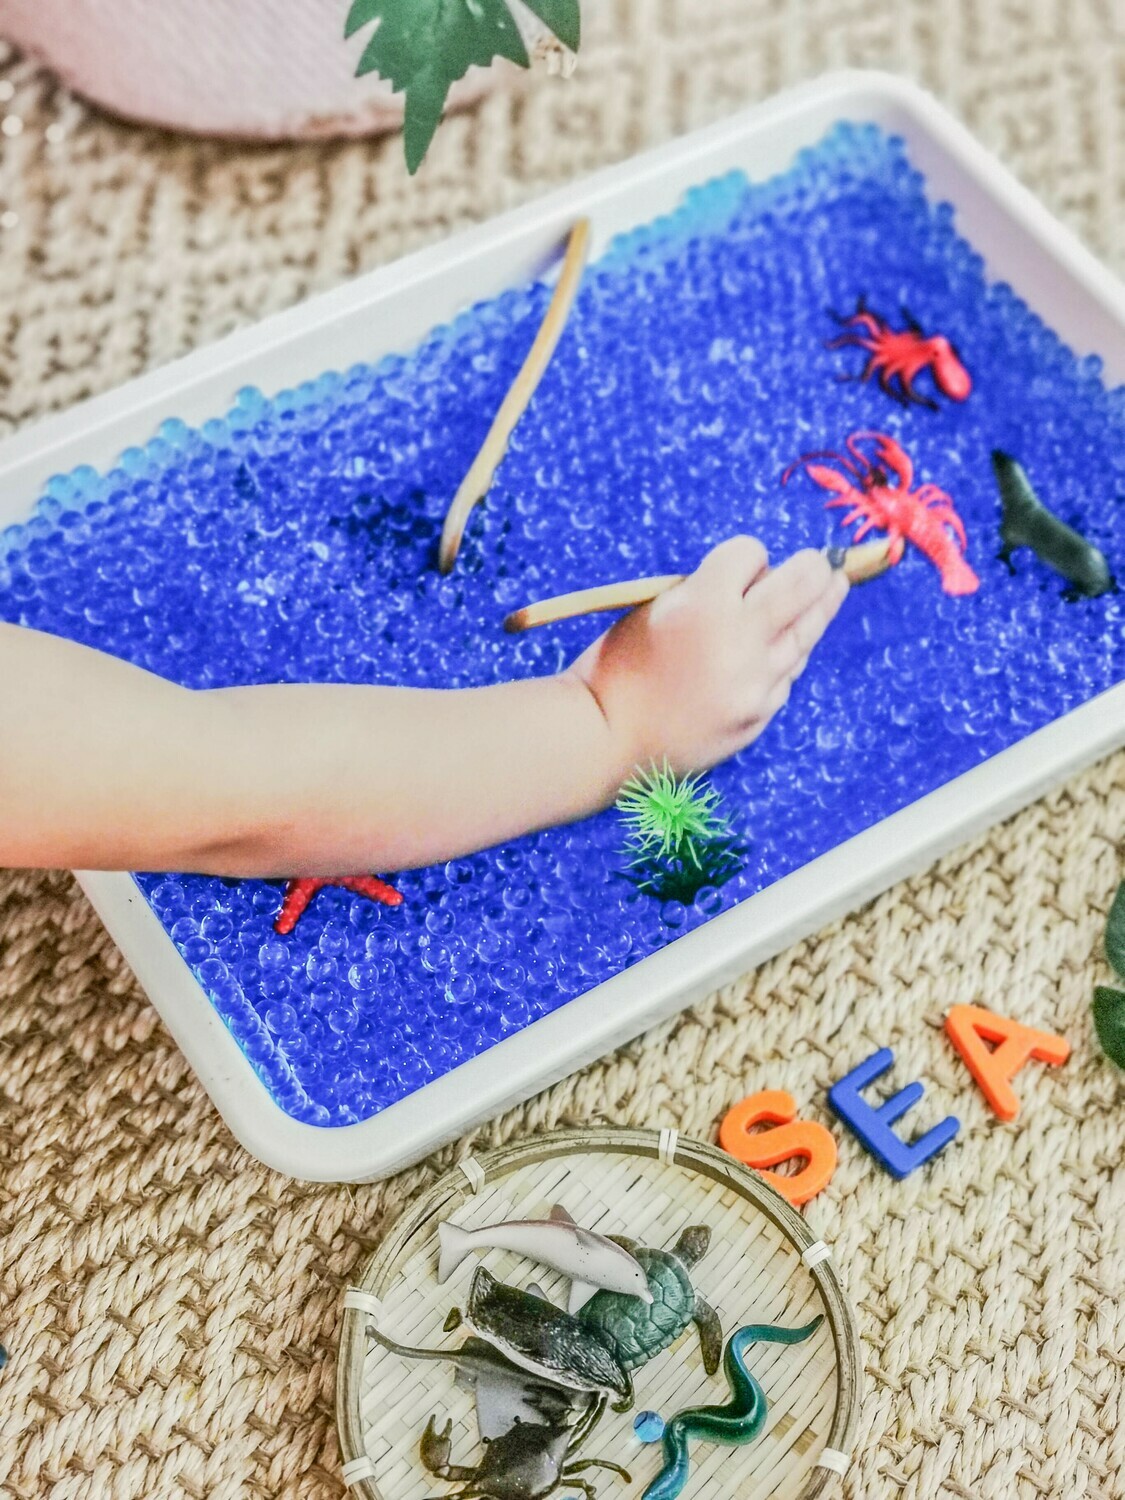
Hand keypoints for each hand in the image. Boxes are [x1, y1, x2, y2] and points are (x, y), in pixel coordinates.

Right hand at [566, 536, 847, 779]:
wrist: (608, 739)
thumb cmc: (617, 669)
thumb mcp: (653, 609)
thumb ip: (705, 592)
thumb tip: (760, 581)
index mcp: (703, 603)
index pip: (750, 553)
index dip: (744, 556)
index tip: (737, 565)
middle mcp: (739, 639)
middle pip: (800, 585)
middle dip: (814, 567)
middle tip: (825, 560)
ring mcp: (755, 682)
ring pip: (806, 632)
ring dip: (821, 606)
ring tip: (836, 587)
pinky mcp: (759, 714)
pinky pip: (787, 674)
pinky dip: (789, 655)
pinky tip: (792, 644)